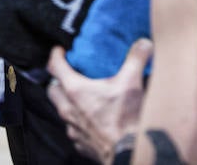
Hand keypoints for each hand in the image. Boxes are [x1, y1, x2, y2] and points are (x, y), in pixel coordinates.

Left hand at [47, 40, 151, 164]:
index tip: (60, 51)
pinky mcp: (80, 143)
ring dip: (67, 102)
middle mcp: (68, 109)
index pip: (55, 66)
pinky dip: (78, 121)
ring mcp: (72, 128)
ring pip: (61, 110)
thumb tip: (143, 43)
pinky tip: (90, 119)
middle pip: (52, 90)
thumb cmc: (126, 119)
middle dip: (57, 81)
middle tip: (68, 75)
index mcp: (75, 90)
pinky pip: (73, 129)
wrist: (129, 152)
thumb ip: (136, 59)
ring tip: (80, 97)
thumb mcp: (132, 83)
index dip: (56, 55)